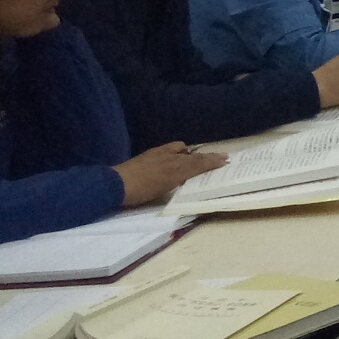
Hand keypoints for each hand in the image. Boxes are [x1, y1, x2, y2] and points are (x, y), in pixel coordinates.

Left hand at [114, 142, 228, 205]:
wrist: (114, 185)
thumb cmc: (140, 188)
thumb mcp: (166, 184)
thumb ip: (184, 174)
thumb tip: (200, 167)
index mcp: (174, 164)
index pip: (198, 161)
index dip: (211, 160)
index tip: (225, 159)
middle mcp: (167, 156)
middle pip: (191, 154)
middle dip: (205, 156)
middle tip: (219, 156)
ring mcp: (156, 155)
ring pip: (179, 151)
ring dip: (190, 153)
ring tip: (196, 157)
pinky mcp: (147, 157)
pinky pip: (168, 150)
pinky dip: (176, 151)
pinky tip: (173, 157)